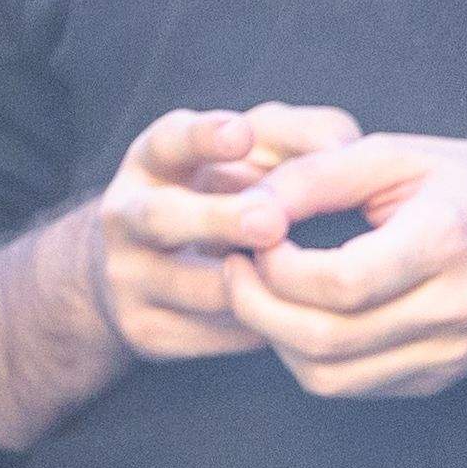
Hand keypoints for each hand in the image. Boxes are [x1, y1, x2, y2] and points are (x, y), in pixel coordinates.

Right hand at [93, 101, 347, 364]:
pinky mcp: (144, 329)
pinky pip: (212, 334)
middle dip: (215, 220)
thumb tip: (341, 146)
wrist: (148, 273)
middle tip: (271, 221)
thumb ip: (296, 136)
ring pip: (191, 287)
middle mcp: (125, 216)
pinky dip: (255, 326)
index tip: (241, 134)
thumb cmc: (224, 196)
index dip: (201, 138)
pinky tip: (289, 316)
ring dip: (246, 285)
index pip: (167, 141)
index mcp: (152, 162)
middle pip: (160, 217)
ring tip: (296, 281)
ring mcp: (129, 276)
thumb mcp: (252, 156)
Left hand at [223, 131, 466, 396]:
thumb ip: (316, 177)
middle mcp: (452, 310)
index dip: (274, 266)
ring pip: (330, 377)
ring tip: (259, 290)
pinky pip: (352, 386)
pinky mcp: (440, 377)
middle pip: (325, 339)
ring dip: (274, 338)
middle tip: (234, 265)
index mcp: (444, 244)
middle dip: (255, 306)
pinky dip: (307, 357)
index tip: (252, 234)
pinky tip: (298, 314)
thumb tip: (247, 209)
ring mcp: (449, 353)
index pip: (337, 283)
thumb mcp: (398, 154)